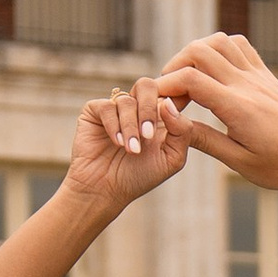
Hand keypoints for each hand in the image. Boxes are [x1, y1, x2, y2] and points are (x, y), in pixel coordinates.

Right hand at [65, 79, 193, 213]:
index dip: (174, 98)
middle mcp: (139, 107)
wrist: (106, 190)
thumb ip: (182, 131)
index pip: (172, 92)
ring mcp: (117, 107)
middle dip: (149, 109)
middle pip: (148, 86)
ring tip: (132, 150)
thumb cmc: (140, 176)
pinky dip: (114, 125)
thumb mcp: (172, 158)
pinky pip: (107, 106)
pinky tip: (118, 143)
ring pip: (127, 100)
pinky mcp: (96, 110)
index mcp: (162, 115)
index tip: (173, 121)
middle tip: (148, 135)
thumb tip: (169, 103)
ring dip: (131, 126)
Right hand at [154, 36, 277, 211]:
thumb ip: (202, 138)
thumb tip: (167, 117)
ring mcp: (260, 76)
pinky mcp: (267, 76)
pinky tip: (214, 72)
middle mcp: (248, 84)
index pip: (190, 79)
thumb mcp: (240, 162)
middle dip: (174, 66)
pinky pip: (240, 45)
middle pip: (199, 51)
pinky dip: (219, 48)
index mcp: (239, 108)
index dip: (165, 86)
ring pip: (219, 41)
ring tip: (188, 80)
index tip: (155, 104)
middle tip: (171, 94)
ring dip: (195, 52)